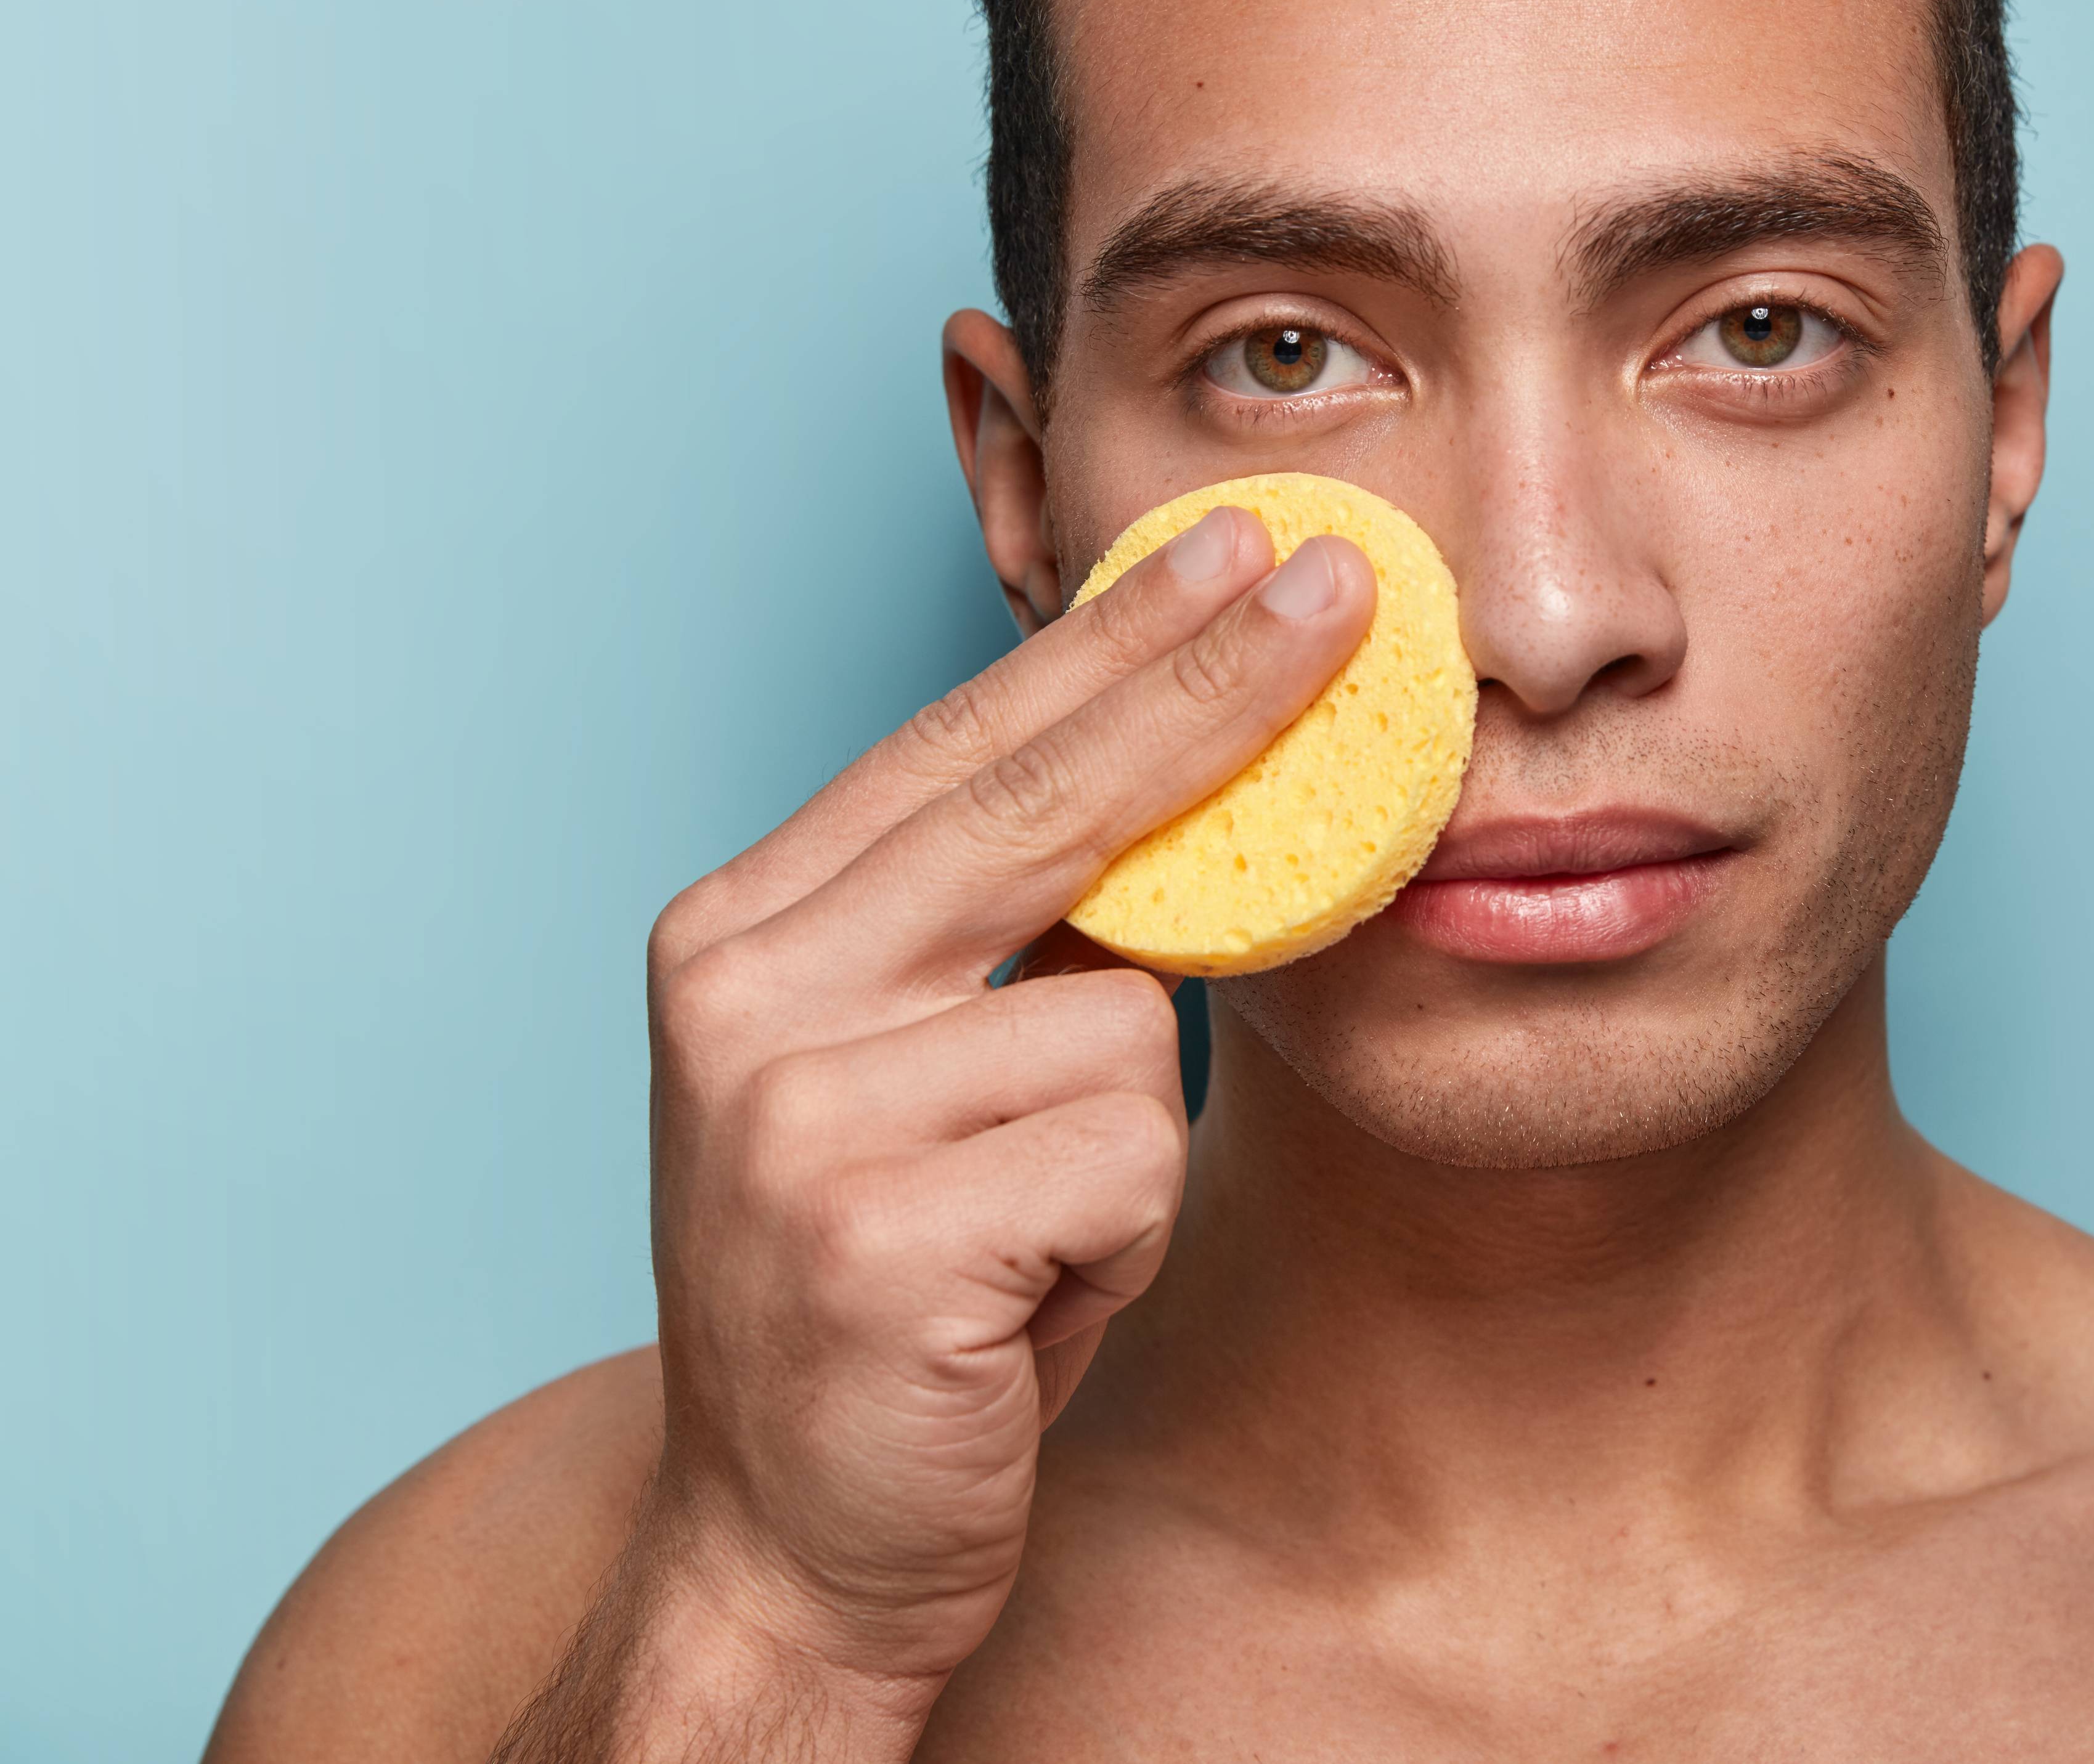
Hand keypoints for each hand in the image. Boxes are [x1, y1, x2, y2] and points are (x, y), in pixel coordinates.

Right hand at [495, 507, 1370, 1759]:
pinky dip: (1115, 1239)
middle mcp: (745, 996)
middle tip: (1341, 585)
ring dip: (1123, 1146)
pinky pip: (1123, 1156)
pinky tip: (1025, 1307)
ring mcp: (794, 1112)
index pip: (966, 751)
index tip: (1242, 551)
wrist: (791, 1549)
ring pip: (1118, 1019)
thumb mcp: (930, 1084)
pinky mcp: (874, 1233)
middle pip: (1036, 804)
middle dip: (1207, 684)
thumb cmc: (903, 1301)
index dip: (1117, 646)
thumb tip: (1198, 781)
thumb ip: (1016, 943)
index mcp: (745, 936)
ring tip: (1032, 1244)